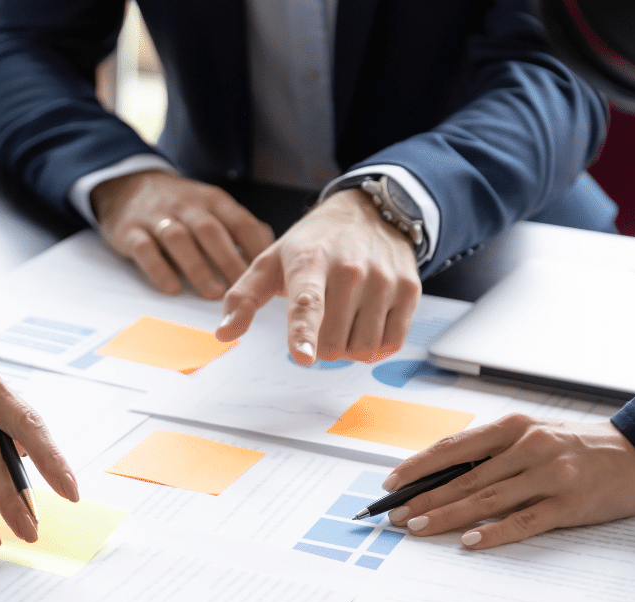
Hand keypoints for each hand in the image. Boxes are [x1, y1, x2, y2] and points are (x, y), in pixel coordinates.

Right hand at [90, 169, 273, 298]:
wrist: (127, 186)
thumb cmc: (179, 206)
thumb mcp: (211, 206)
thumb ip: (239, 227)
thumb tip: (268, 254)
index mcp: (212, 200)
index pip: (239, 220)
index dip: (255, 246)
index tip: (266, 273)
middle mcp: (186, 205)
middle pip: (210, 231)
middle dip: (229, 260)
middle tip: (242, 289)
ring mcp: (157, 217)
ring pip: (179, 239)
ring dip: (198, 267)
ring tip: (213, 293)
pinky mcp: (130, 230)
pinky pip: (144, 249)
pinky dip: (158, 269)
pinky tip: (172, 288)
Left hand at [217, 189, 420, 363]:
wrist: (370, 212)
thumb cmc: (313, 244)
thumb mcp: (270, 262)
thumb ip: (243, 298)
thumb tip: (225, 331)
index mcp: (309, 261)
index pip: (307, 303)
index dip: (304, 332)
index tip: (303, 356)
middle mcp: (350, 269)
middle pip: (333, 342)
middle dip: (320, 347)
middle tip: (319, 323)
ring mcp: (383, 279)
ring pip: (362, 348)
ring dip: (348, 348)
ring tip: (342, 321)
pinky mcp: (409, 290)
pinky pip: (391, 342)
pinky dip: (375, 345)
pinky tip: (365, 324)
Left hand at [381, 414, 634, 549]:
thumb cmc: (582, 448)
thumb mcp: (535, 437)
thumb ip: (495, 454)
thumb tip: (443, 480)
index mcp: (515, 426)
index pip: (454, 447)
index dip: (418, 466)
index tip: (391, 483)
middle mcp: (529, 446)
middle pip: (464, 476)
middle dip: (424, 498)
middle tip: (395, 516)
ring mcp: (551, 473)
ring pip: (487, 498)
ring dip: (448, 515)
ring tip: (418, 529)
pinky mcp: (571, 502)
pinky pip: (525, 520)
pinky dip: (495, 532)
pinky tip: (471, 541)